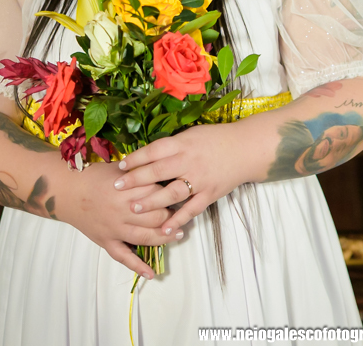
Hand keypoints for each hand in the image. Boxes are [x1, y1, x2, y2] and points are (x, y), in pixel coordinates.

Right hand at [55, 160, 180, 278]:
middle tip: (181, 214)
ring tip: (177, 235)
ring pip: (145, 237)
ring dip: (164, 238)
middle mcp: (122, 210)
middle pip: (156, 217)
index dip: (172, 194)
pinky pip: (123, 256)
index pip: (159, 193)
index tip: (181, 194)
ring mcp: (114, 228)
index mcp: (128, 189)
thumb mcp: (121, 169)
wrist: (67, 190)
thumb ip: (142, 172)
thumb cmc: (95, 176)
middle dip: (171, 216)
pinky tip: (151, 274)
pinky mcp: (106, 241)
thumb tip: (166, 175)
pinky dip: (137, 266)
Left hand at [113, 122, 254, 234]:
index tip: (120, 166)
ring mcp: (200, 179)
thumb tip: (148, 155)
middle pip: (158, 172)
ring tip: (134, 208)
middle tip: (116, 187)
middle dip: (135, 180)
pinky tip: (165, 228)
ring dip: (152, 201)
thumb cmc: (216, 139)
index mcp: (183, 144)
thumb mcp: (191, 134)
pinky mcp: (210, 194)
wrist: (246, 149)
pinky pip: (192, 209)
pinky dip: (178, 220)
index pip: (154, 151)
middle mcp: (189, 161)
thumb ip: (172, 146)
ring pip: (172, 193)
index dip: (135, 159)